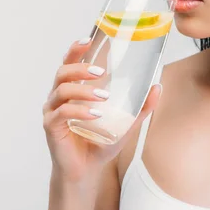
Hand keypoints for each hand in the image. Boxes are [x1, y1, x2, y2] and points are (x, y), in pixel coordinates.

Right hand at [43, 38, 161, 181]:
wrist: (87, 171)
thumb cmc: (100, 142)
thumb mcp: (125, 122)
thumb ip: (140, 106)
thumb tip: (158, 86)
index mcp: (73, 88)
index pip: (70, 62)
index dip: (76, 49)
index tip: (89, 39)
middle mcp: (59, 96)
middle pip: (63, 72)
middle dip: (81, 68)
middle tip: (102, 72)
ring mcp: (52, 110)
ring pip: (62, 90)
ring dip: (84, 91)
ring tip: (104, 97)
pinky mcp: (51, 126)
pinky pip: (62, 112)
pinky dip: (79, 111)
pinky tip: (95, 114)